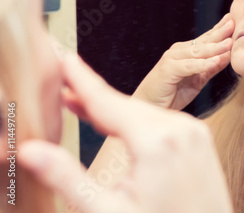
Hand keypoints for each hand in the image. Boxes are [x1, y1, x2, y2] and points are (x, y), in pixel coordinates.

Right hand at [18, 54, 232, 212]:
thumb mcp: (110, 211)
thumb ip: (68, 178)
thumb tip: (31, 151)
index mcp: (157, 141)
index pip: (108, 102)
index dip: (82, 80)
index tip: (65, 59)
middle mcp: (181, 127)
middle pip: (126, 105)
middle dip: (93, 97)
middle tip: (64, 90)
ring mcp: (195, 132)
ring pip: (145, 111)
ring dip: (115, 110)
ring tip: (84, 107)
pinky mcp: (200, 139)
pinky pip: (163, 120)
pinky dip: (140, 120)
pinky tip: (123, 125)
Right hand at [134, 14, 233, 109]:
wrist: (151, 107)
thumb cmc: (171, 94)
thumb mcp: (197, 80)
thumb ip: (210, 68)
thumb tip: (228, 56)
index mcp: (186, 52)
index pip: (205, 39)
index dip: (219, 30)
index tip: (233, 20)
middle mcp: (178, 52)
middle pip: (203, 41)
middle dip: (219, 32)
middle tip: (233, 23)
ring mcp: (172, 59)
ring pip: (198, 52)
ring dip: (215, 48)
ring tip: (230, 43)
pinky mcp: (168, 69)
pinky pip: (189, 66)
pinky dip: (203, 64)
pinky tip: (215, 61)